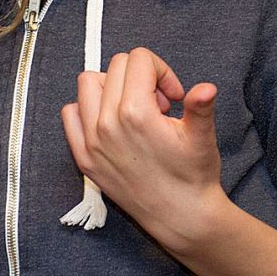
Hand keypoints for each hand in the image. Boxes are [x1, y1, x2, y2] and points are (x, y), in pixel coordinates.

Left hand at [59, 47, 229, 253]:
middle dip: (142, 77)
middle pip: (117, 67)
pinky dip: (88, 109)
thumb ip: (200, 107)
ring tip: (136, 109)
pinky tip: (113, 122)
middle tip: (160, 105)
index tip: (174, 94)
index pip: (139, 59)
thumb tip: (205, 88)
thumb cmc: (193, 177)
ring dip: (113, 87)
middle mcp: (107, 124)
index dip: (162, 70)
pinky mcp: (84, 157)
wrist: (180, 216)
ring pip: (89, 83)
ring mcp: (91, 142)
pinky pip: (70, 114)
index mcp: (136, 113)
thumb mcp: (202, 138)